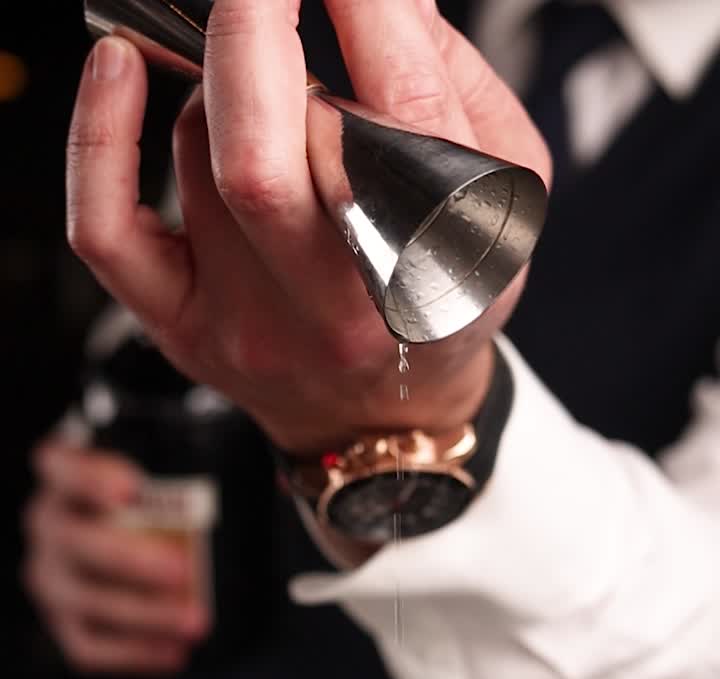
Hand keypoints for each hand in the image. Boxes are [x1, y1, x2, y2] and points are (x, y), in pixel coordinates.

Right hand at [23, 441, 209, 674]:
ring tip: (197, 621)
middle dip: (131, 558)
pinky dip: (135, 653)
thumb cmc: (144, 503)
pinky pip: (90, 647)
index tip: (134, 488)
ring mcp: (50, 578)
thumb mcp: (156, 474)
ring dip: (145, 613)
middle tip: (184, 570)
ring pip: (86, 599)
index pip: (60, 466)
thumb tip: (262, 478)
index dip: (91, 477)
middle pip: (75, 541)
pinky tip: (176, 653)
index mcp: (63, 478)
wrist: (112, 545)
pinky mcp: (63, 623)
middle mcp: (48, 526)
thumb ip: (183, 471)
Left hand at [66, 0, 550, 455]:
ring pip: (200, 156)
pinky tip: (117, 69)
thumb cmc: (440, 299)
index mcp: (434, 270)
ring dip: (224, 91)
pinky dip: (99, 136)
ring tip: (267, 104)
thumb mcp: (500, 204)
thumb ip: (454, 91)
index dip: (371, 12)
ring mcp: (249, 323)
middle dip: (252, 30)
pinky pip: (108, 227)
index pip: (398, 116)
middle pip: (263, 154)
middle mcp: (336, 309)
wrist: (387, 416)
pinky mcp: (183, 328)